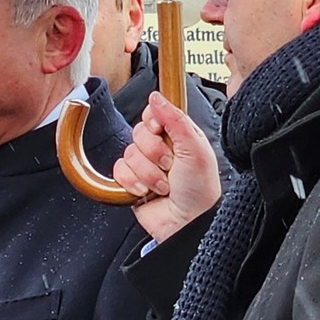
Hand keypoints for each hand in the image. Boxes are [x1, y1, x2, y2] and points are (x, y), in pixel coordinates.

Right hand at [113, 92, 222, 242]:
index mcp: (178, 136)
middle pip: (139, 132)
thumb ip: (175, 119)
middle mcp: (160, 149)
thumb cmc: (200, 189)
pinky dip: (133, 182)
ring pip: (129, 153)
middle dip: (154, 153)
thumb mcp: (195, 148)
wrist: (188, 223)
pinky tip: (147, 192)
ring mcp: (145, 166)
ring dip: (148, 173)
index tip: (162, 132)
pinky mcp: (131, 183)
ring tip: (164, 185)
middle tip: (170, 166)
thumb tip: (155, 97)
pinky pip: (119, 171)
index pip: (154, 114)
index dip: (155, 122)